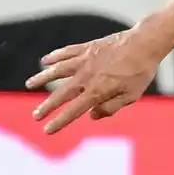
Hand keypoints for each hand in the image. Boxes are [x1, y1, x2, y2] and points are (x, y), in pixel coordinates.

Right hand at [25, 30, 161, 134]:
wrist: (144, 44)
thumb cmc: (140, 72)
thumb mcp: (131, 96)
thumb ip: (111, 107)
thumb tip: (92, 116)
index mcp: (97, 91)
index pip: (73, 111)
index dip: (59, 122)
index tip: (47, 130)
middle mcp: (86, 77)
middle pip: (61, 94)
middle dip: (46, 106)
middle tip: (35, 116)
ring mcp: (84, 60)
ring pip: (57, 70)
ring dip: (42, 78)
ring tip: (29, 84)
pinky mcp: (87, 48)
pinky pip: (66, 52)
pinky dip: (54, 57)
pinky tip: (45, 61)